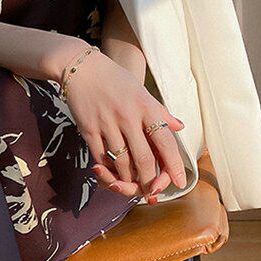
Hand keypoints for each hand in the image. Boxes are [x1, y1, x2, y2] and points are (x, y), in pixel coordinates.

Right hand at [62, 49, 186, 201]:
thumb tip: (179, 127)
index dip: (173, 165)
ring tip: (134, 186)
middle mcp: (128, 116)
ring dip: (129, 179)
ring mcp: (108, 123)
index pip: (165, 141)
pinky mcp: (89, 129)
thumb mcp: (141, 91)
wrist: (81, 67)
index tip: (179, 182)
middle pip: (144, 158)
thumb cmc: (115, 79)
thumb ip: (160, 112)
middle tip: (153, 193)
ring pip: (122, 162)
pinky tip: (113, 175)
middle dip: (150, 181)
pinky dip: (109, 170)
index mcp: (146, 106)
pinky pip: (102, 157)